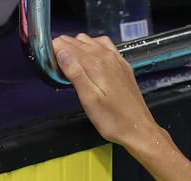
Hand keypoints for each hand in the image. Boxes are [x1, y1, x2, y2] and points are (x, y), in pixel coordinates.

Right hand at [52, 34, 162, 154]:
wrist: (139, 130)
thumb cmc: (113, 120)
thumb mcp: (88, 99)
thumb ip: (74, 72)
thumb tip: (60, 51)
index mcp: (94, 63)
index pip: (63, 44)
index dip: (53, 53)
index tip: (51, 68)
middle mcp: (105, 55)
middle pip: (74, 40)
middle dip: (63, 51)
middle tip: (60, 72)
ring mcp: (116, 58)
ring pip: (87, 41)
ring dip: (76, 49)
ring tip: (74, 69)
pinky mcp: (122, 64)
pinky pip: (103, 45)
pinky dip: (92, 49)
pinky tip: (90, 63)